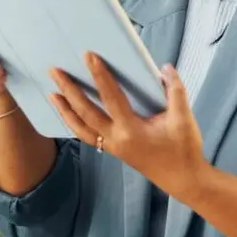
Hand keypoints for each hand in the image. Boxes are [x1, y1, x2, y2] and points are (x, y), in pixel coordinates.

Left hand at [50, 53, 207, 199]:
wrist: (184, 180)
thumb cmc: (184, 150)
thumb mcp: (184, 118)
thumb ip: (175, 91)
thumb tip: (165, 68)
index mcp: (131, 130)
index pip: (111, 97)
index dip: (100, 76)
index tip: (89, 57)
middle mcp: (115, 140)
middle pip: (85, 113)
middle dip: (69, 91)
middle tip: (55, 71)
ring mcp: (113, 147)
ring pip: (81, 129)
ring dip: (66, 110)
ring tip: (53, 94)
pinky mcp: (114, 151)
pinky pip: (88, 137)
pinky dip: (76, 125)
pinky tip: (70, 115)